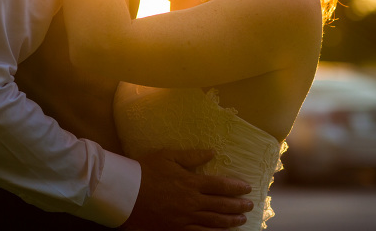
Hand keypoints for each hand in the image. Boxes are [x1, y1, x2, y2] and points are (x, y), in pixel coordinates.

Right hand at [124, 149, 252, 230]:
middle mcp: (192, 201)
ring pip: (214, 221)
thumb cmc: (146, 171)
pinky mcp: (176, 228)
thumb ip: (192, 156)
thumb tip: (212, 152)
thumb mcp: (169, 156)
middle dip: (238, 205)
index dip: (236, 187)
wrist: (126, 192)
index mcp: (192, 182)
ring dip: (230, 221)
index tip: (247, 189)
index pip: (221, 185)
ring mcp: (185, 217)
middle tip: (249, 205)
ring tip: (241, 220)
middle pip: (221, 205)